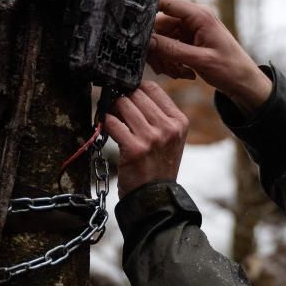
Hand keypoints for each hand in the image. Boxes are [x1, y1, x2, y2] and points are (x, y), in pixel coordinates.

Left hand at [103, 81, 188, 198]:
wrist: (155, 197)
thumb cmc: (159, 167)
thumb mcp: (171, 139)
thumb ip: (159, 117)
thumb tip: (132, 93)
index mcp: (179, 122)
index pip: (153, 88)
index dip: (135, 88)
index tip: (127, 96)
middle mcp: (169, 128)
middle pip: (136, 94)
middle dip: (122, 98)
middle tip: (115, 109)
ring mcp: (153, 138)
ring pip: (123, 104)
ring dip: (112, 109)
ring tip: (111, 118)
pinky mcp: (135, 149)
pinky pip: (112, 122)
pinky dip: (105, 123)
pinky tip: (107, 130)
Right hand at [146, 0, 272, 117]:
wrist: (244, 83)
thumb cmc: (231, 69)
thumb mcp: (200, 61)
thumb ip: (172, 50)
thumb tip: (147, 42)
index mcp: (198, 15)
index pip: (164, 1)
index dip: (145, 9)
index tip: (130, 23)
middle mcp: (193, 18)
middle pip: (158, 25)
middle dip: (158, 48)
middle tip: (163, 68)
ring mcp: (190, 29)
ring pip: (161, 39)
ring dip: (165, 58)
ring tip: (178, 73)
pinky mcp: (188, 41)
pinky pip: (169, 48)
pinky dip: (171, 62)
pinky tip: (184, 73)